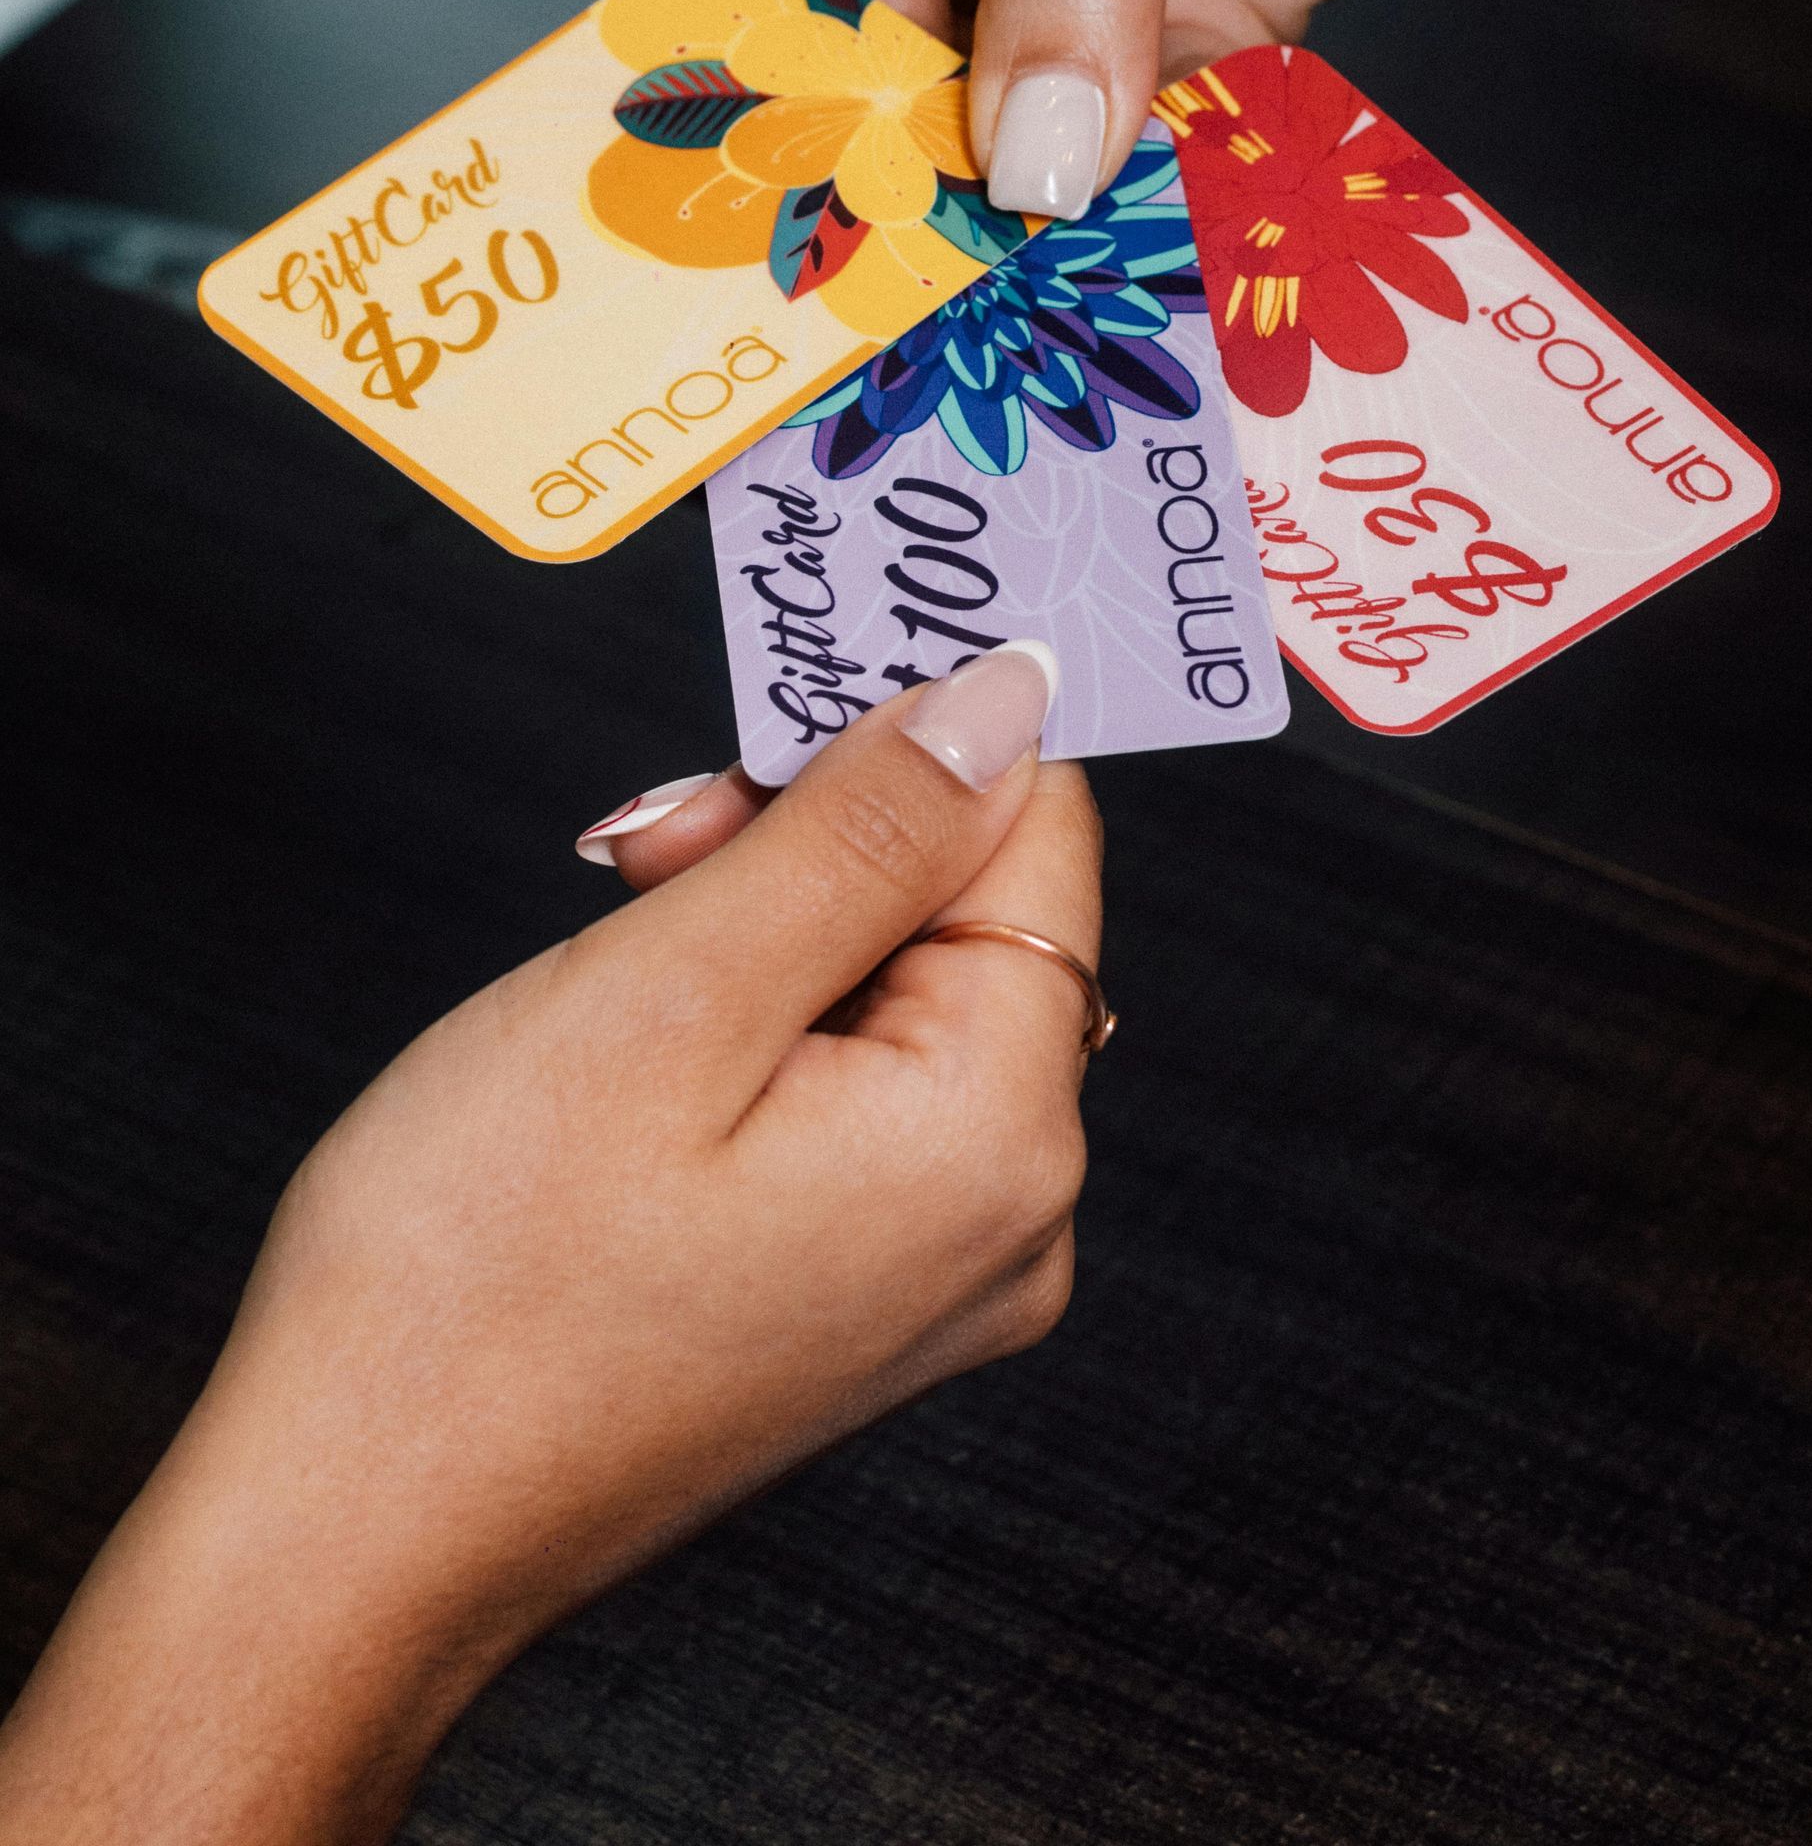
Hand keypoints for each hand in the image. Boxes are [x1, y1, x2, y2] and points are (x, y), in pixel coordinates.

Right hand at [0, 645, 1097, 1845]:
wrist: (353, 1534)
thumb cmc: (472, 1283)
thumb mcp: (671, 993)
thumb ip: (862, 829)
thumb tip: (1009, 698)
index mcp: (1000, 1136)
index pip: (1036, 831)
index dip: (895, 748)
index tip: (757, 730)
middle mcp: (1013, 1217)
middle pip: (968, 911)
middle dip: (810, 842)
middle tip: (643, 857)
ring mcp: (940, 1271)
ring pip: (899, 991)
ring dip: (767, 926)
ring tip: (619, 953)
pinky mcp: (862, 1291)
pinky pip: (857, 1091)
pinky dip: (758, 1025)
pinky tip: (641, 1043)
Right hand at [756, 0, 1811, 218]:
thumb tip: (1028, 165)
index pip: (819, 36)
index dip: (866, 150)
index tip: (924, 265)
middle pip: (918, 119)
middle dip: (977, 206)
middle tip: (1015, 314)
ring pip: (1037, 157)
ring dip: (1080, 224)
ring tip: (1099, 303)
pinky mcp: (1168, 41)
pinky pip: (1147, 159)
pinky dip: (1170, 205)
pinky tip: (1184, 257)